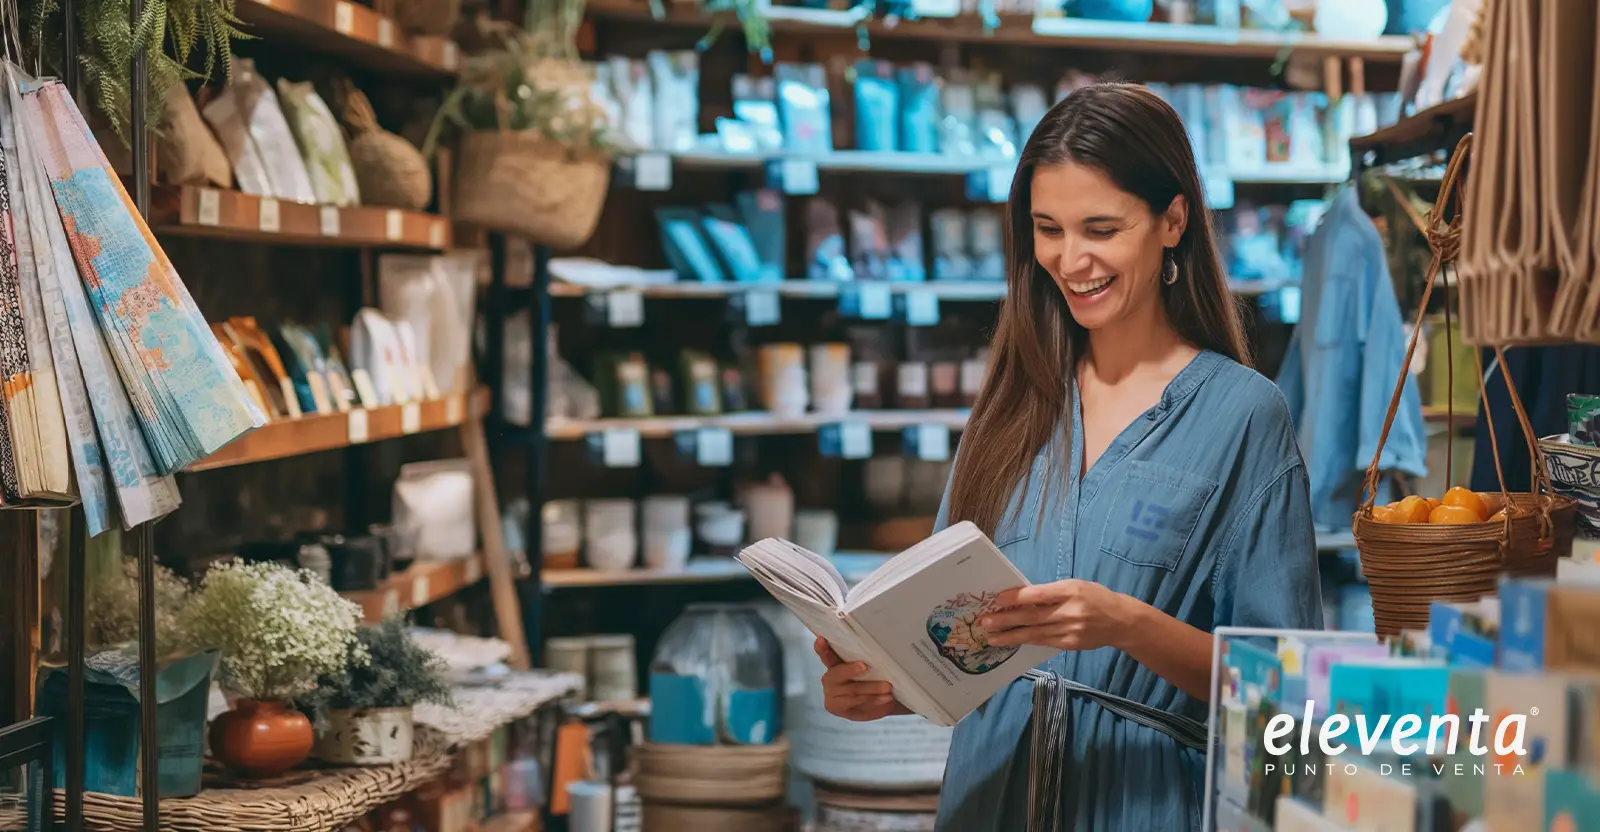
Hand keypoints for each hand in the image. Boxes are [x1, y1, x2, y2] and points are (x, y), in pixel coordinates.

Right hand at [814, 637, 907, 721]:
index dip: (822, 648)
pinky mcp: (834, 706)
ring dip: (871, 687)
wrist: (874, 705)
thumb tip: (877, 652)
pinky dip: (872, 698)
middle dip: (851, 669)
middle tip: (864, 666)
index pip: (827, 654)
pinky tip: (885, 697)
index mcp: (835, 662)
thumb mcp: (870, 669)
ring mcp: (830, 692)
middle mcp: (830, 676)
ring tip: (887, 687)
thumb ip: (866, 660)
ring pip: (851, 689)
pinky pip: (854, 701)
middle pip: (838, 672)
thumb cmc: (871, 680)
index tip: (821, 640)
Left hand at [980, 579, 1135, 651]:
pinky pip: (1044, 642)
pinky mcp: (1070, 644)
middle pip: (1031, 617)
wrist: (1121, 621)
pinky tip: (1013, 641)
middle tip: (985, 622)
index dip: (1015, 597)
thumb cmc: (1095, 597)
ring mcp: (1070, 630)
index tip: (996, 599)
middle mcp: (1069, 611)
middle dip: (1005, 620)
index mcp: (1069, 591)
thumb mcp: (1075, 586)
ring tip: (992, 637)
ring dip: (1011, 636)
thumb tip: (1021, 597)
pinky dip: (1027, 641)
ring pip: (1034, 634)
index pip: (1036, 595)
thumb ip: (1051, 592)